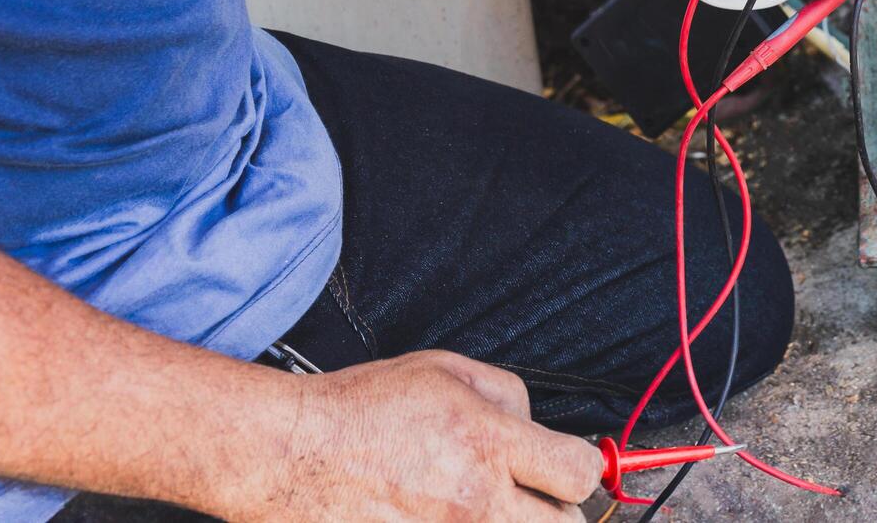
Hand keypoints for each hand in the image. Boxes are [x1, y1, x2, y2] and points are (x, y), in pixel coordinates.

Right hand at [234, 351, 601, 521]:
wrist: (295, 452)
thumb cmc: (361, 408)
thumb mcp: (445, 369)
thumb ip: (509, 395)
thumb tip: (539, 426)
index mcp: (486, 442)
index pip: (579, 473)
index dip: (581, 466)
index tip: (568, 464)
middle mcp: (474, 500)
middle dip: (556, 508)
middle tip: (533, 492)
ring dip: (515, 522)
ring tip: (485, 502)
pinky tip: (449, 513)